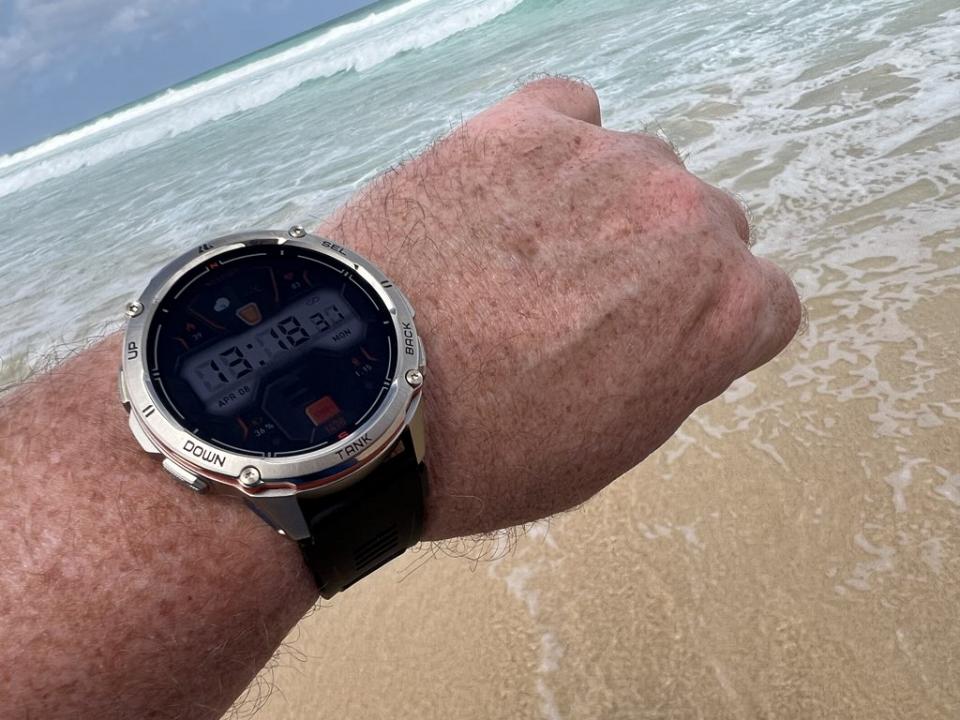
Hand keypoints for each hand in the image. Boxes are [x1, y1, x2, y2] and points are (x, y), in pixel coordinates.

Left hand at [319, 77, 800, 539]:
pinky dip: (552, 146)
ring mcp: (608, 159)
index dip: (712, 329)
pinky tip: (510, 189)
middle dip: (662, 267)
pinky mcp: (525, 124)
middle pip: (707, 228)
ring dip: (605, 206)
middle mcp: (688, 218)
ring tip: (526, 253)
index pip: (766, 301)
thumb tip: (674, 328)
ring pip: (641, 169)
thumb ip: (672, 369)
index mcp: (727, 307)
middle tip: (586, 306)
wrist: (367, 399)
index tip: (664, 344)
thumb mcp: (611, 445)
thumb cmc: (489, 449)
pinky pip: (569, 114)